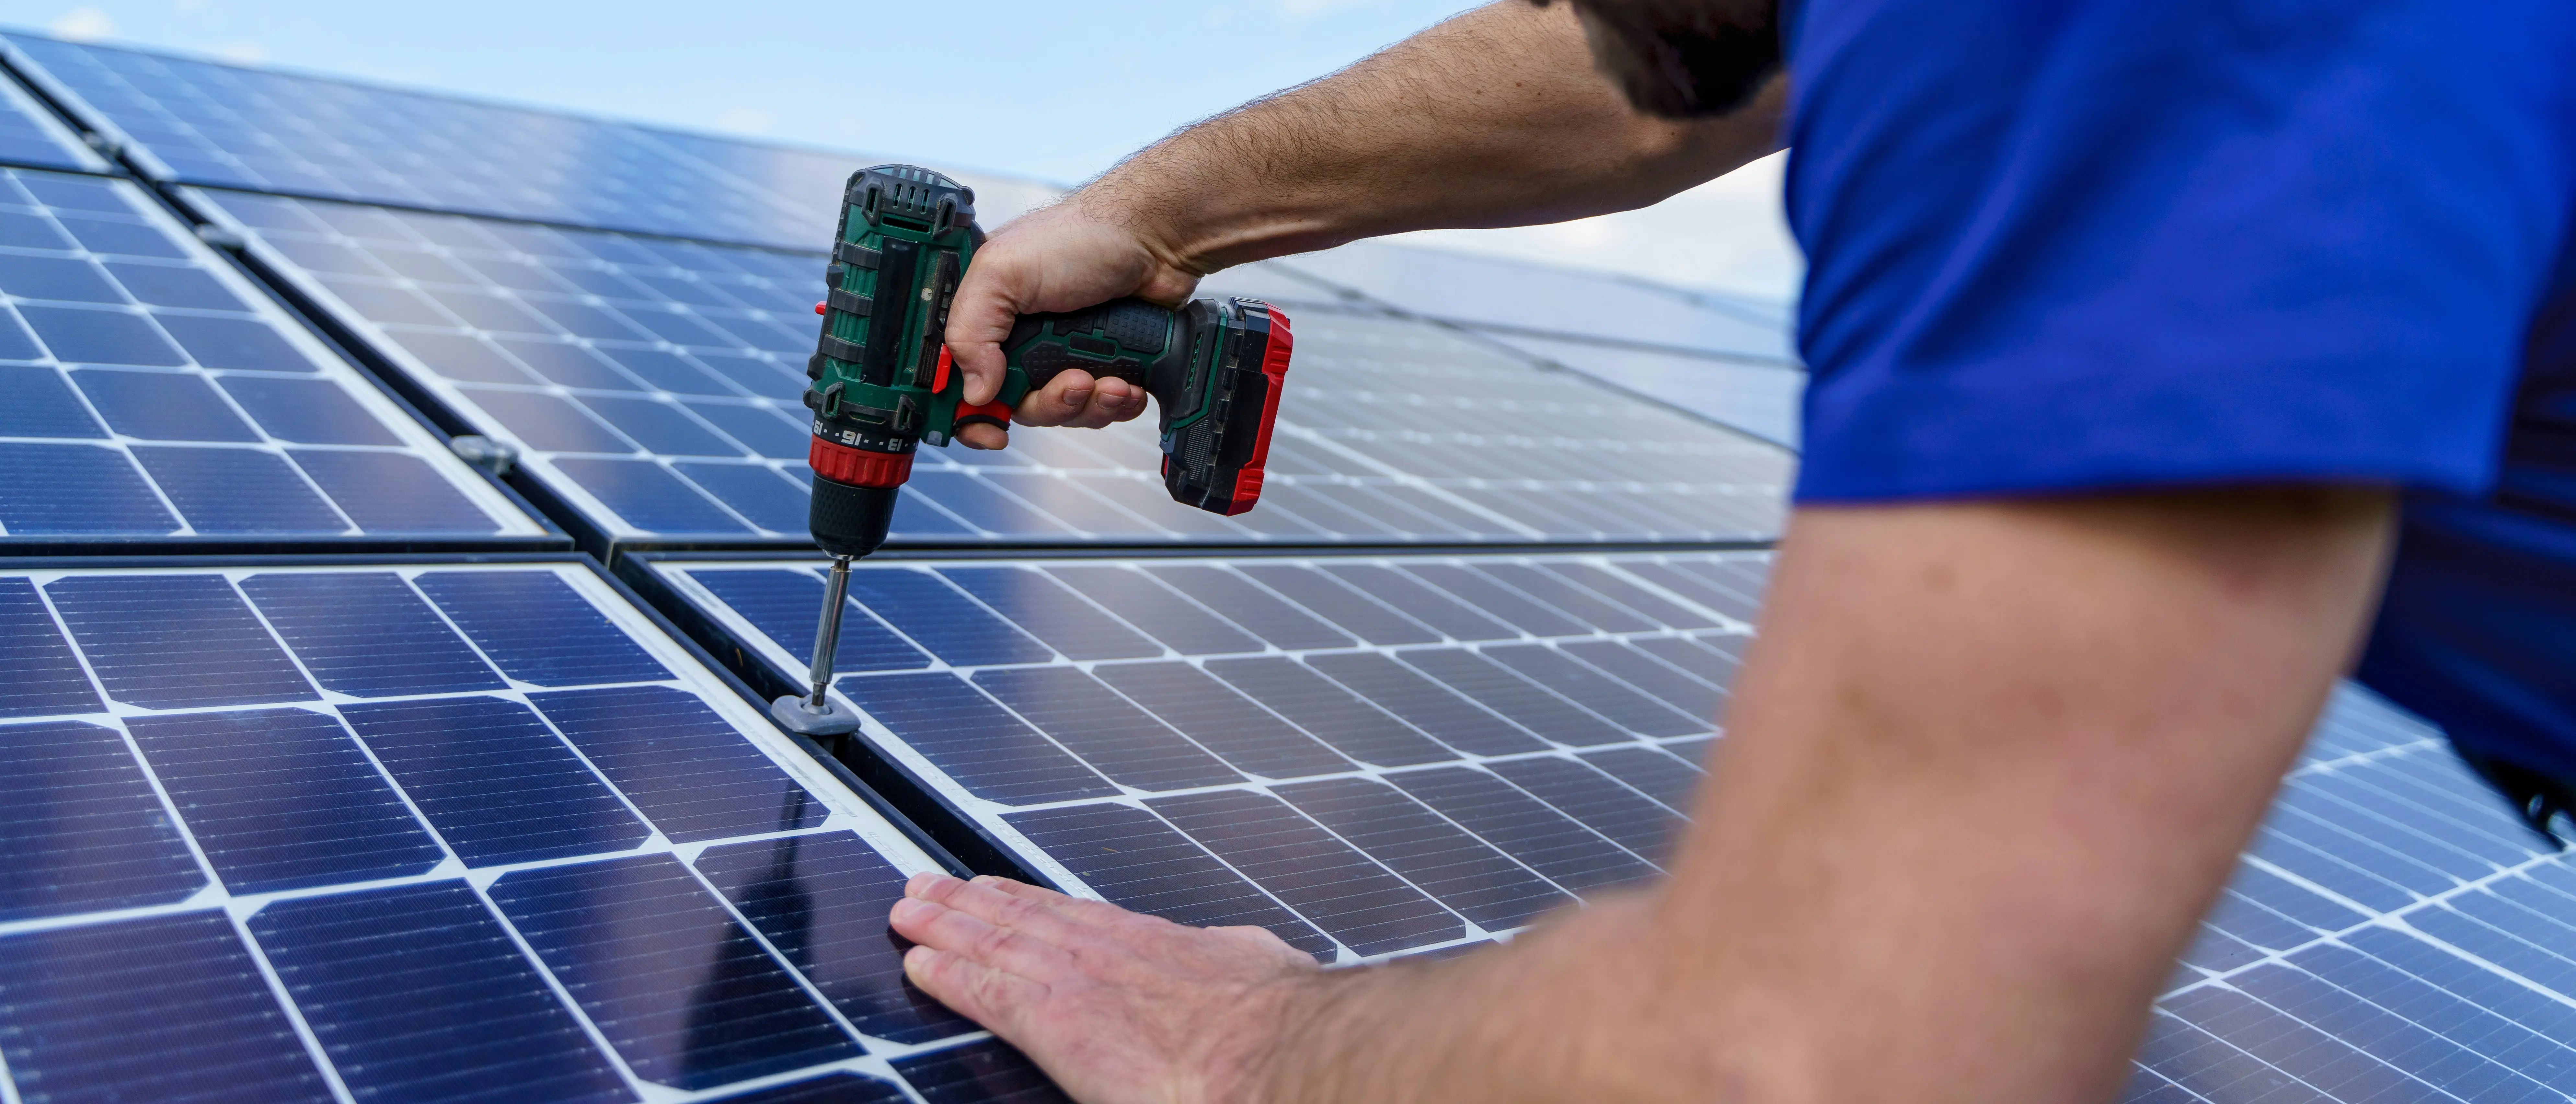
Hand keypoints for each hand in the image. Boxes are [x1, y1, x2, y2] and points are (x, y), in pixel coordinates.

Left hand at [890, 872, 1322, 1103]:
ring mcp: (1076, 980)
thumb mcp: (1258, 962)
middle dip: (969, 900)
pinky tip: (919, 966)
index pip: (1073, 913)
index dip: (1026, 900)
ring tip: (909, 910)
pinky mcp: (1053, 1022)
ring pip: (994, 944)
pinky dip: (948, 977)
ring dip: (946, 926)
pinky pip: (986, 993)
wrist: (1266, 1050)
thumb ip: (1235, 955)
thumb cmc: (1271, 1020)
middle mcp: (1105, 951)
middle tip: (927, 884)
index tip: (994, 888)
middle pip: (1022, 916)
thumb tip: (1245, 949)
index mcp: (1153, 942)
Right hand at [945, 200, 1196, 448]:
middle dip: (1050, 404)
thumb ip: (971, 330)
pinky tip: (1128, 384)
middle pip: (1018, 407)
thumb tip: (974, 391)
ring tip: (1110, 379)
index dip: (970, 414)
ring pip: (1064, 412)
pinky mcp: (1103, 365)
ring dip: (1088, 404)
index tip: (990, 431)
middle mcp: (1022, 340)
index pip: (960, 381)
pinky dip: (1116, 403)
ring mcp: (1063, 355)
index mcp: (987, 318)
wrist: (1153, 238)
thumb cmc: (1078, 238)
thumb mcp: (1003, 271)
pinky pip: (1101, 408)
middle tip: (1074, 383)